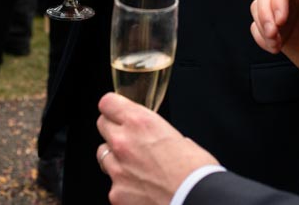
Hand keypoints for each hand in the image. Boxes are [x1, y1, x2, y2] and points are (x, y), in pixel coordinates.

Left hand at [95, 93, 217, 204]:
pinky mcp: (116, 193)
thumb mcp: (179, 138)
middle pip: (102, 125)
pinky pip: (113, 184)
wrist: (196, 200)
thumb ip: (159, 134)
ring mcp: (117, 170)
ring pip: (103, 155)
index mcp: (140, 122)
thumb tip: (157, 140)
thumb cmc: (196, 172)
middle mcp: (123, 143)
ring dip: (116, 158)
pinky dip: (123, 185)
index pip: (108, 103)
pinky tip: (141, 189)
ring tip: (137, 167)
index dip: (114, 107)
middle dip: (114, 130)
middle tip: (129, 139)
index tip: (118, 111)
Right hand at [250, 0, 298, 84]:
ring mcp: (283, 14)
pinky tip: (275, 48)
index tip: (281, 19)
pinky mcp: (276, 32)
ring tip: (275, 42)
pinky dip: (261, 38)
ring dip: (262, 26)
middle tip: (273, 33)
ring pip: (257, 8)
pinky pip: (256, 28)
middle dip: (265, 13)